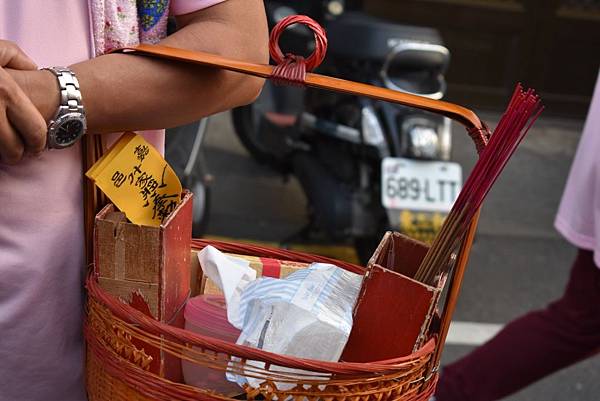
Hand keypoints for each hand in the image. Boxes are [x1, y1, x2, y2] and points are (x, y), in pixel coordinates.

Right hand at [0, 40, 47, 163]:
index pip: (35, 130)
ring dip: (0, 154)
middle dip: (18, 155)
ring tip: (3, 149)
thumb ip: (16, 56)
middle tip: (19, 153)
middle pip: (13, 149)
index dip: (39, 143)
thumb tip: (33, 67)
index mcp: (6, 92)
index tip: (36, 147)